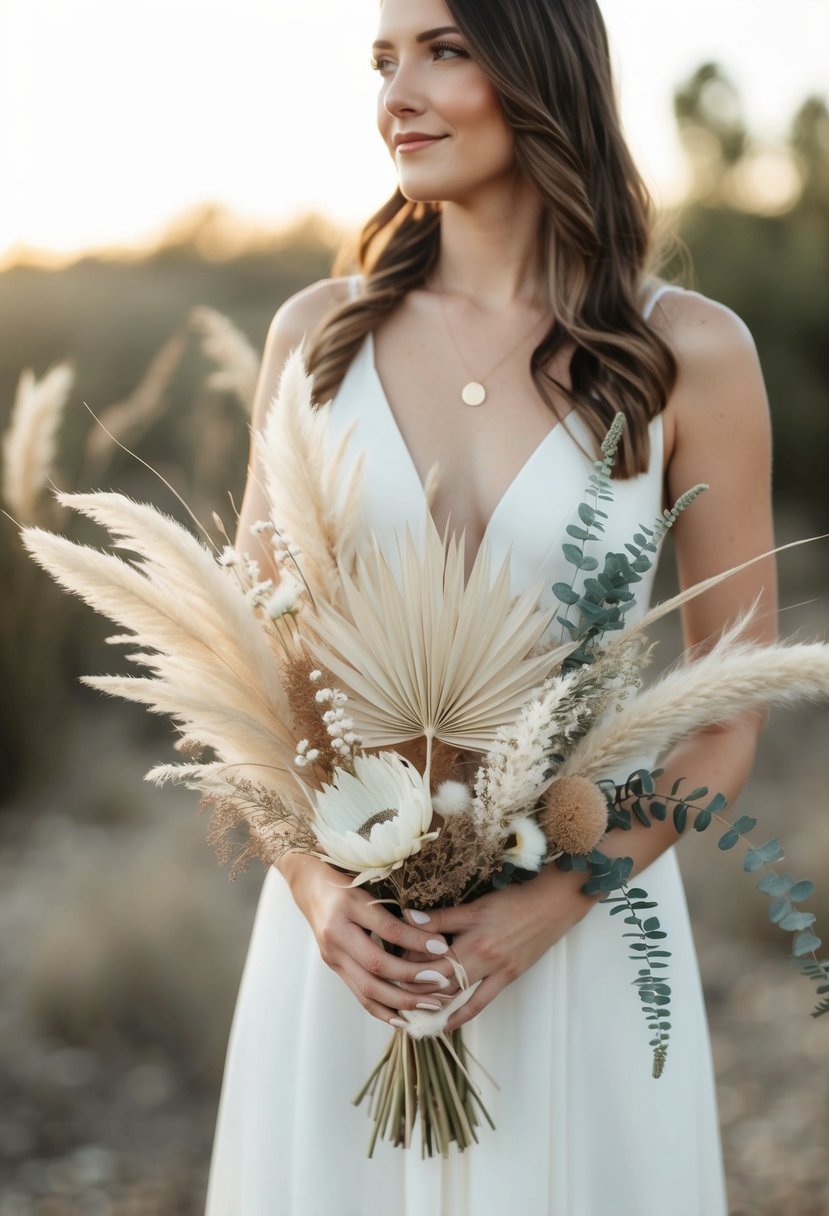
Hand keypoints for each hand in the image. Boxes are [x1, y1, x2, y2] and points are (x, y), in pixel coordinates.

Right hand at [279, 854, 456, 1024]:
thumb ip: (393, 908)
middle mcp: (336, 936)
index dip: (416, 940)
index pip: (387, 929)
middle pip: (377, 966)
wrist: (309, 887)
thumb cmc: (345, 882)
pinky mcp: (335, 969)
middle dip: (413, 978)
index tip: (443, 946)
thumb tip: (432, 933)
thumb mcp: (368, 887)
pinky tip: (404, 1019)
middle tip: (442, 982)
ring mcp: (333, 957)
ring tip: (431, 1006)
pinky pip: (360, 996)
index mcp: (347, 908)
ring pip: (368, 989)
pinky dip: (383, 1010)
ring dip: (402, 1001)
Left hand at [397, 864, 597, 1031]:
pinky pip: (481, 1003)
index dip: (407, 963)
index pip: (430, 957)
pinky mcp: (509, 978)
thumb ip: (442, 916)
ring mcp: (497, 972)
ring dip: (432, 1006)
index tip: (386, 965)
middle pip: (439, 980)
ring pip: (457, 996)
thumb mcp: (476, 904)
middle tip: (389, 992)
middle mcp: (483, 960)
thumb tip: (407, 918)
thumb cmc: (515, 897)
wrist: (555, 903)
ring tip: (407, 1014)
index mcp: (472, 937)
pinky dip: (462, 1016)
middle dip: (414, 987)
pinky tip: (444, 1025)